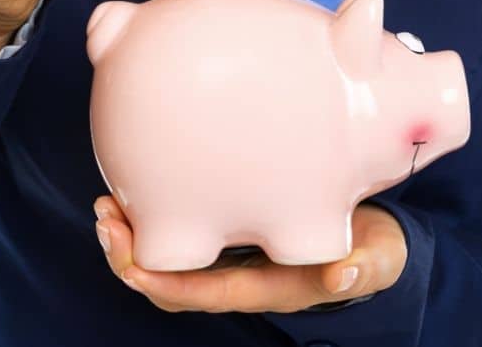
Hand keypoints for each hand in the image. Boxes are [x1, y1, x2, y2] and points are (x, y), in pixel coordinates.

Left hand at [92, 196, 407, 312]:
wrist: (368, 241)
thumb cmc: (370, 250)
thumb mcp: (375, 259)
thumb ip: (362, 268)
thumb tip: (342, 275)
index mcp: (267, 288)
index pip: (207, 295)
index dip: (166, 285)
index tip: (133, 266)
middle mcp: (239, 278)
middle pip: (171, 285)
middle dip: (130, 260)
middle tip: (106, 220)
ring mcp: (230, 256)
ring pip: (167, 259)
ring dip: (131, 238)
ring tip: (106, 206)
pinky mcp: (229, 230)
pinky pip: (179, 233)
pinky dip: (151, 215)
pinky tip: (136, 186)